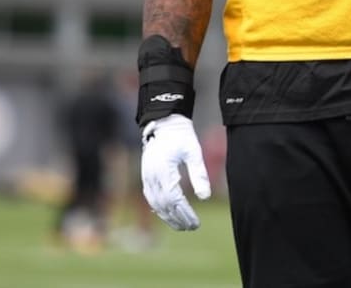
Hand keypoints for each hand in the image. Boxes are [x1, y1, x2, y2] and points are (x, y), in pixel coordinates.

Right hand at [140, 114, 210, 229]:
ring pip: (156, 204)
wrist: (164, 123)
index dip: (185, 214)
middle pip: (164, 205)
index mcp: (164, 170)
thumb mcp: (194, 152)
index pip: (174, 200)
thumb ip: (199, 174)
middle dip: (178, 219)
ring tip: (183, 226)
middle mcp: (152, 176)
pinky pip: (151, 198)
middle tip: (192, 227)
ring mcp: (147, 177)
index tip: (196, 223)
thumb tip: (205, 197)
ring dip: (168, 217)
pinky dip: (159, 209)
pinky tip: (169, 216)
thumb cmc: (181, 136)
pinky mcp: (146, 176)